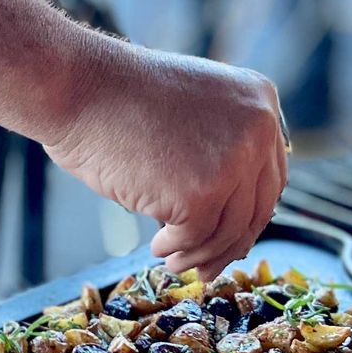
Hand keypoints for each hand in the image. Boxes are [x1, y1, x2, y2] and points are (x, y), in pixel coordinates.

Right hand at [43, 41, 288, 280]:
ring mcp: (234, 161)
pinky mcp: (202, 193)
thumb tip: (229, 207)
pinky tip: (157, 247)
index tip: (231, 237)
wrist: (81, 87)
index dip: (249, 213)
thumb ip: (221, 142)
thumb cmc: (120, 96)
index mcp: (260, 100)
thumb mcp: (194, 107)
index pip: (270, 174)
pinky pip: (196, 237)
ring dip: (200, 253)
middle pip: (256, 207)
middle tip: (208, 265)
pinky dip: (176, 248)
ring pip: (229, 230)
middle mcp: (258, 129)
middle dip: (230, 244)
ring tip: (174, 260)